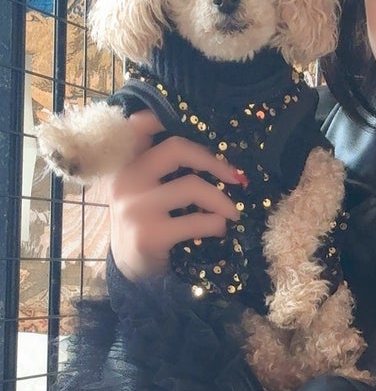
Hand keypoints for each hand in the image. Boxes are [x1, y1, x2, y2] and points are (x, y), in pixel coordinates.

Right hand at [100, 108, 248, 283]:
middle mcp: (126, 181)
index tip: (194, 121)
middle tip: (235, 177)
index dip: (164, 115)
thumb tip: (210, 153)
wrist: (131, 275)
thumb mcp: (141, 193)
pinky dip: (215, 224)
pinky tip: (219, 229)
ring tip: (232, 213)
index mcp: (125, 166)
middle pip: (177, 149)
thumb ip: (159, 170)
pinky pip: (196, 221)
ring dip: (221, 200)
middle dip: (213, 160)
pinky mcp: (149, 234)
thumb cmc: (145, 228)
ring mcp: (135, 208)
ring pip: (192, 186)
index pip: (138, 125)